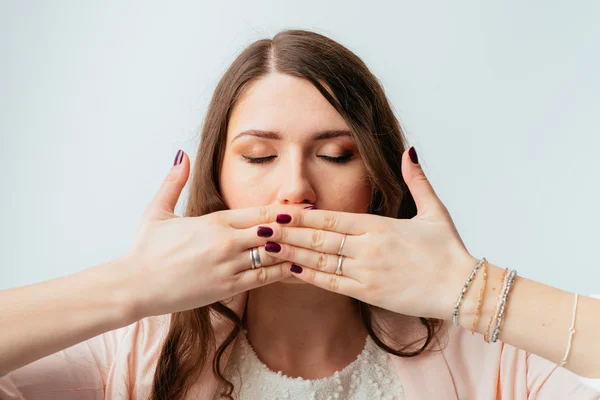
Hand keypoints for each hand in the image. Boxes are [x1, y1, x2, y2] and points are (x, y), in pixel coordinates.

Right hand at [121, 150, 301, 318]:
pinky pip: (263, 279)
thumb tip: (181, 154)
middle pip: (274, 231)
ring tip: (318, 249)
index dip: (286, 211)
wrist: (134, 285)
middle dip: (298, 229)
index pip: (260, 212)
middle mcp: (226, 241)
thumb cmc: (145, 249)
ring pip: (273, 255)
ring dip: (295, 251)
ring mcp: (228, 265)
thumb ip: (173, 182)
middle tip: (323, 227)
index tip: (307, 208)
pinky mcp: (226, 287)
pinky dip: (282, 273)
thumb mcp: (158, 211)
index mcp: (214, 221)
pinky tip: (297, 271)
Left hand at [261, 148, 477, 319]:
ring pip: (319, 260)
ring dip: (290, 253)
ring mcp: (366, 271)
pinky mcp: (369, 293)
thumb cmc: (448, 249)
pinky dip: (309, 277)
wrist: (462, 288)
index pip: (332, 217)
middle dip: (286, 232)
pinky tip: (290, 270)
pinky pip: (332, 284)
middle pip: (318, 237)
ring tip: (264, 246)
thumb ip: (416, 180)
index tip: (279, 210)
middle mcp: (367, 247)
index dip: (302, 215)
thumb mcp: (434, 210)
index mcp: (379, 225)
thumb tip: (409, 151)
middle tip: (258, 227)